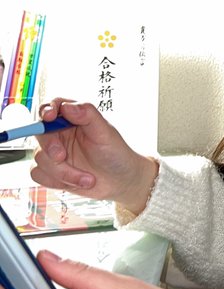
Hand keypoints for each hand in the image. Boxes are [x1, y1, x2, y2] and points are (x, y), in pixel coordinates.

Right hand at [32, 99, 158, 215]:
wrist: (121, 182)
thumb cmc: (116, 153)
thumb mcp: (105, 132)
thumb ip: (87, 115)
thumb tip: (67, 106)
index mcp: (73, 118)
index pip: (52, 106)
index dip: (47, 109)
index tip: (50, 116)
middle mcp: (60, 133)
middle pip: (40, 133)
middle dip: (50, 147)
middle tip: (62, 156)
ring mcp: (54, 153)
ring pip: (40, 157)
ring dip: (63, 172)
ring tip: (87, 178)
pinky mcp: (51, 171)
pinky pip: (38, 174)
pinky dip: (56, 181)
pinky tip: (77, 183)